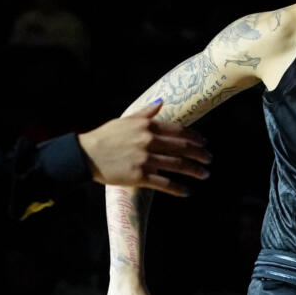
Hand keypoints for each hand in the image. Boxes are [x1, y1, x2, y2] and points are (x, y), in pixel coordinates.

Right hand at [79, 101, 210, 195]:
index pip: (178, 131)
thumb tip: (161, 102)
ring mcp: (145, 159)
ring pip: (177, 165)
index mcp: (147, 126)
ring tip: (204, 174)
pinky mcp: (139, 176)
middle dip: (200, 154)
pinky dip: (178, 188)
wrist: (86, 154)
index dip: (195, 137)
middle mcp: (149, 141)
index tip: (205, 142)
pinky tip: (187, 192)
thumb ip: (145, 113)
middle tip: (209, 159)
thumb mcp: (125, 120)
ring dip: (194, 170)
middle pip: (182, 147)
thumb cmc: (105, 136)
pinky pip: (164, 183)